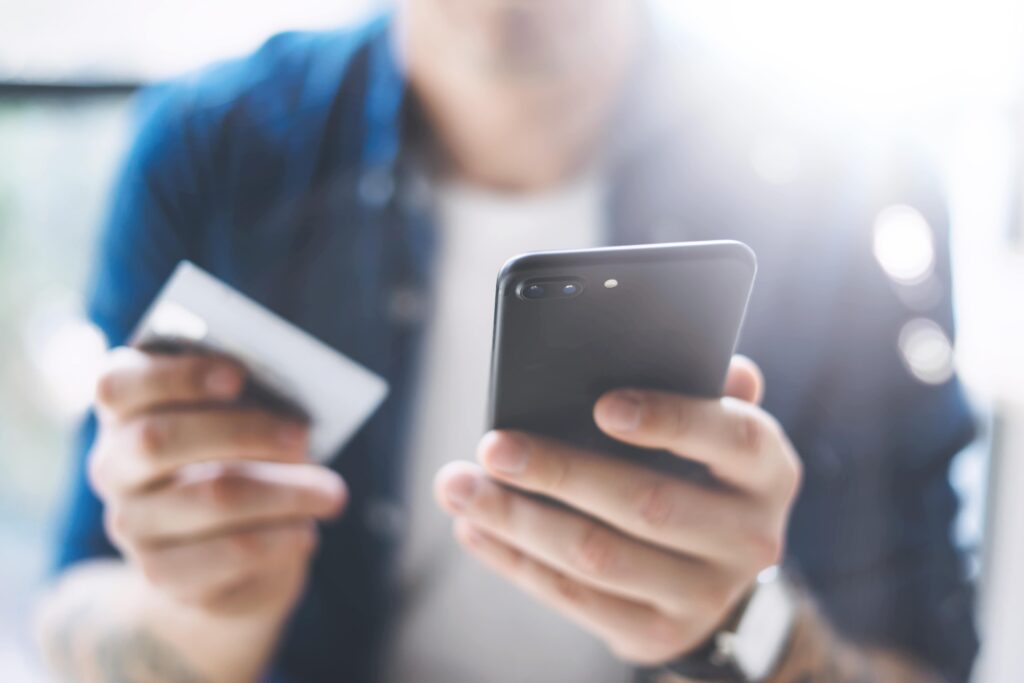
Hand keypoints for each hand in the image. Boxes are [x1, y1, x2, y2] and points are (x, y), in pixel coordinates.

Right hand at [89, 347, 346, 617]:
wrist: (223, 559)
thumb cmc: (238, 462)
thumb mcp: (239, 424)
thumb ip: (246, 404)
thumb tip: (289, 408)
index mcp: (123, 413)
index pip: (117, 386)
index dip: (176, 376)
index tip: (238, 376)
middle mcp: (113, 467)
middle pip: (158, 439)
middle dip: (242, 430)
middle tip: (302, 434)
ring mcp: (131, 525)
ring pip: (211, 496)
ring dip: (284, 490)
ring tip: (331, 493)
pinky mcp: (162, 574)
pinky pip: (230, 550)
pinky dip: (280, 536)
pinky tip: (307, 532)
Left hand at [435, 356, 801, 664]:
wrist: (715, 573)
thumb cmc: (700, 472)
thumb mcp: (716, 430)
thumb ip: (705, 389)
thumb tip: (690, 354)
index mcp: (768, 471)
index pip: (729, 438)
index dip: (669, 421)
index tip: (601, 405)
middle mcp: (750, 538)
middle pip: (647, 504)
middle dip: (560, 472)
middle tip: (492, 446)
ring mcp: (706, 595)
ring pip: (598, 557)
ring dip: (518, 521)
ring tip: (458, 487)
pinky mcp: (658, 634)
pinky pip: (576, 599)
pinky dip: (517, 562)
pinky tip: (474, 529)